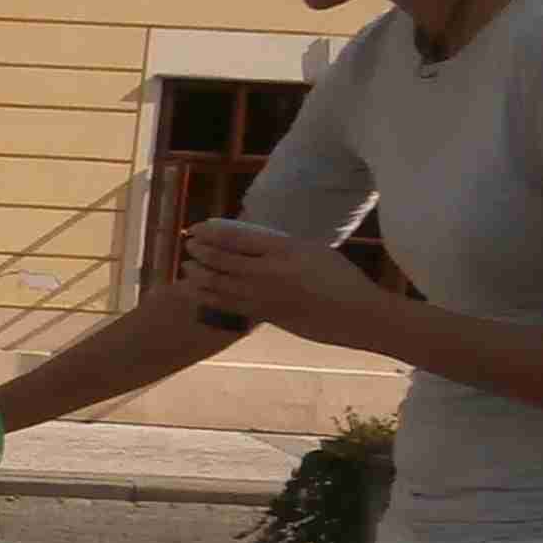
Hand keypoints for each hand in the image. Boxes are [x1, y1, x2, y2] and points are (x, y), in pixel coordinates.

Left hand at [182, 220, 390, 345]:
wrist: (355, 313)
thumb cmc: (337, 276)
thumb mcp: (310, 249)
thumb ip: (277, 245)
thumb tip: (246, 240)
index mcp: (282, 248)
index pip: (234, 236)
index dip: (210, 231)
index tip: (198, 228)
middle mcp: (268, 271)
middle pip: (220, 258)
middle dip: (198, 250)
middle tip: (189, 244)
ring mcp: (263, 295)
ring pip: (216, 283)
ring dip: (196, 272)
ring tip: (187, 265)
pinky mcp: (262, 315)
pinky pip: (225, 303)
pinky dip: (205, 294)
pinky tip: (196, 289)